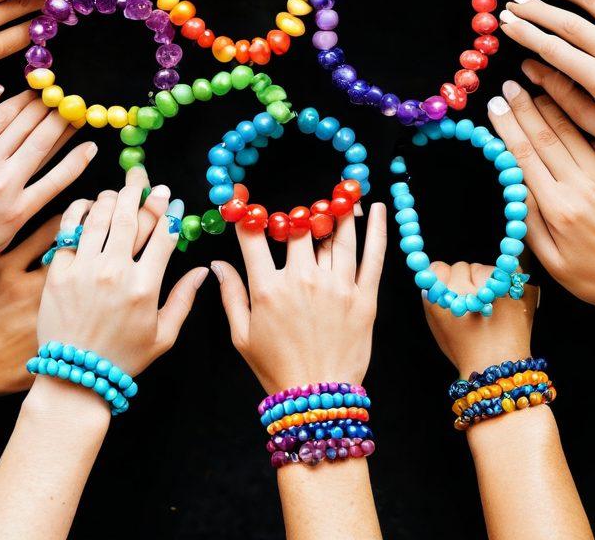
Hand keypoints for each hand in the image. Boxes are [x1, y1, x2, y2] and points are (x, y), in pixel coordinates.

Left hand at [0, 86, 97, 270]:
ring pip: (4, 117)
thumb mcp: (12, 229)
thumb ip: (41, 195)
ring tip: (40, 93)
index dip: (76, 139)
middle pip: (36, 132)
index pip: (57, 162)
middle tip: (67, 100)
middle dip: (57, 112)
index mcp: (15, 203)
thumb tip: (73, 162)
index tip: (86, 122)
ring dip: (28, 100)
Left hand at [36, 167, 206, 375]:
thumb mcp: (164, 335)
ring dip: (112, 197)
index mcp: (144, 286)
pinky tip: (88, 205)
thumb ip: (184, 299)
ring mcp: (83, 269)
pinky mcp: (58, 272)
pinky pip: (69, 229)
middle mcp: (114, 272)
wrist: (75, 378)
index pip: (162, 233)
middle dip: (140, 190)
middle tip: (143, 178)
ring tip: (117, 192)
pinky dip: (79, 211)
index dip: (169, 210)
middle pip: (130, 215)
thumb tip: (203, 270)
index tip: (171, 198)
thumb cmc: (123, 358)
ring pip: (100, 216)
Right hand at [213, 203, 386, 392]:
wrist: (317, 401)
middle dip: (298, 215)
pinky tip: (377, 208)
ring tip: (342, 193)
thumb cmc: (276, 369)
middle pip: (300, 228)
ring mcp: (337, 287)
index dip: (247, 214)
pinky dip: (377, 229)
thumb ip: (231, 295)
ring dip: (338, 210)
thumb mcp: (242, 336)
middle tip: (301, 212)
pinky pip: (373, 256)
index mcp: (269, 288)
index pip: (254, 237)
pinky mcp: (364, 297)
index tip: (244, 201)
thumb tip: (217, 264)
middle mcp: (304, 280)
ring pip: (338, 235)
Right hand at [423, 262, 537, 374]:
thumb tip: (442, 276)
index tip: (454, 290)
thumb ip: (436, 298)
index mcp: (438, 298)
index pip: (437, 268)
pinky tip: (507, 300)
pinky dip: (511, 281)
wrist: (496, 370)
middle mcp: (461, 289)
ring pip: (486, 268)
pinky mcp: (515, 289)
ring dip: (489, 281)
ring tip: (493, 307)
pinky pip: (511, 270)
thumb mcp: (438, 326)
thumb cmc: (466, 351)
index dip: (446, 279)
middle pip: (463, 266)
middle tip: (476, 304)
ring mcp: (490, 287)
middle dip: (469, 280)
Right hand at [486, 84, 594, 316]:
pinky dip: (577, 120)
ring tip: (532, 86)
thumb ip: (529, 224)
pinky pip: (594, 140)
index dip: (507, 127)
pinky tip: (566, 106)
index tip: (494, 105)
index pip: (524, 156)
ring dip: (548, 106)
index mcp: (559, 208)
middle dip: (523, 107)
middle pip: (544, 136)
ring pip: (570, 132)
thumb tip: (513, 187)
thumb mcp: (554, 264)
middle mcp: (581, 185)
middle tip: (508, 86)